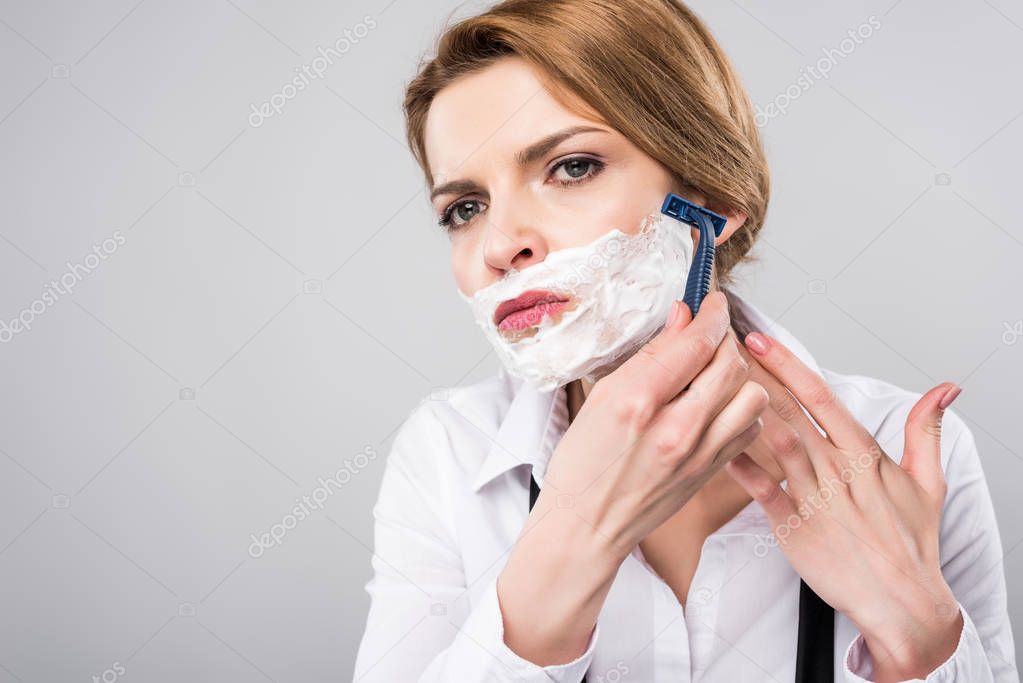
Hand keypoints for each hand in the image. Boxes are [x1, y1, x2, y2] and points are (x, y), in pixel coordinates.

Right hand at [497, 291, 768, 665]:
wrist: (586, 527)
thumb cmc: (583, 465)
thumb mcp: (601, 398)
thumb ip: (649, 357)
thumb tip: (681, 319)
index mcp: (639, 401)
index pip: (696, 342)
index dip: (711, 313)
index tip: (712, 302)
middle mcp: (676, 428)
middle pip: (730, 362)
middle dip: (724, 337)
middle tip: (710, 332)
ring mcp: (700, 454)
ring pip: (752, 393)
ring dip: (739, 374)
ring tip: (715, 370)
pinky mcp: (712, 472)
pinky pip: (750, 427)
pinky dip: (742, 407)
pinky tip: (718, 404)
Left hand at [726, 330, 963, 681]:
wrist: (901, 600)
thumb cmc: (910, 543)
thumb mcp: (928, 481)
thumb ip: (926, 430)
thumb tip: (943, 390)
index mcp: (864, 452)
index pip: (820, 395)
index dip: (787, 364)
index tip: (761, 340)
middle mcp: (837, 469)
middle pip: (789, 410)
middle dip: (754, 375)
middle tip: (723, 347)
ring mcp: (814, 497)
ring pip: (774, 442)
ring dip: (744, 409)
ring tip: (714, 382)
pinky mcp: (795, 526)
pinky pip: (762, 489)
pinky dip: (740, 466)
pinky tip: (717, 444)